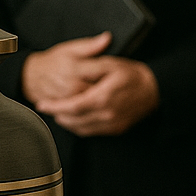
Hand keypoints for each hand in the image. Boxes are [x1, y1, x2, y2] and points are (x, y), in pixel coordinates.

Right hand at [22, 32, 111, 105]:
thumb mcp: (70, 49)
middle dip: (109, 93)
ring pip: (90, 106)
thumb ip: (90, 46)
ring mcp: (67, 99)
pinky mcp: (63, 110)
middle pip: (97, 93)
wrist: (31, 77)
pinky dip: (89, 113)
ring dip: (101, 105)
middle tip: (116, 91)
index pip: (101, 75)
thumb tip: (107, 38)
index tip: (120, 77)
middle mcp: (70, 85)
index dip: (113, 77)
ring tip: (108, 100)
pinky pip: (79, 114)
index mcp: (74, 68)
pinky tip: (96, 109)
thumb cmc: (52, 62)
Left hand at [26, 35, 158, 136]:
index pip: (71, 106)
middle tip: (46, 107)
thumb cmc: (131, 75)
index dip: (54, 106)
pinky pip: (91, 132)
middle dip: (57, 114)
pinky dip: (78, 126)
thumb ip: (90, 67)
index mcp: (102, 98)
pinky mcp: (115, 129)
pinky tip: (73, 118)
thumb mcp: (110, 64)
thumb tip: (73, 70)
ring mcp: (111, 124)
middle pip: (73, 120)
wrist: (153, 90)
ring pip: (80, 128)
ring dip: (66, 121)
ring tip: (57, 111)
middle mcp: (106, 114)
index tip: (41, 104)